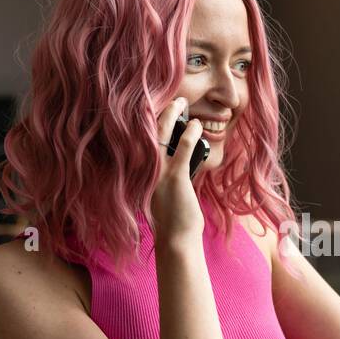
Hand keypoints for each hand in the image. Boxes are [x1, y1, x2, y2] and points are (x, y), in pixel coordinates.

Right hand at [150, 96, 204, 243]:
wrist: (176, 240)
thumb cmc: (175, 217)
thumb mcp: (166, 192)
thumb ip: (170, 172)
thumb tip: (185, 154)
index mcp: (143, 173)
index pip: (144, 140)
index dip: (150, 120)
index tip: (159, 106)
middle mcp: (147, 171)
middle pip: (150, 132)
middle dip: (161, 112)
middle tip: (173, 99)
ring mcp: (159, 174)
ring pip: (163, 135)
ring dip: (174, 116)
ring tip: (182, 103)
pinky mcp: (175, 178)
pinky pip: (182, 149)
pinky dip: (190, 134)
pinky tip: (196, 125)